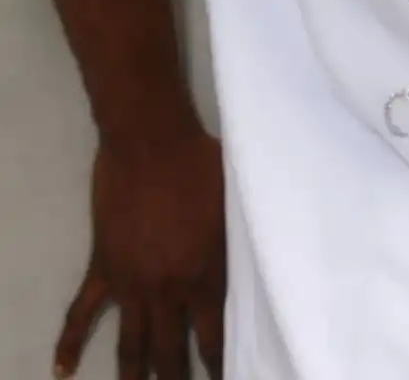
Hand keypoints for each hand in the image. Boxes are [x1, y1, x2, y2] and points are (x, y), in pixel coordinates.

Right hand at [54, 125, 226, 379]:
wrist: (151, 140)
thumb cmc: (201, 161)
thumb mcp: (234, 202)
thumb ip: (238, 238)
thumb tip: (258, 252)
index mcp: (206, 275)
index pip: (214, 336)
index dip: (218, 363)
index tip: (223, 378)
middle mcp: (169, 290)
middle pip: (172, 352)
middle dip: (176, 379)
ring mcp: (131, 283)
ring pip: (132, 345)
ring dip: (135, 375)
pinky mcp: (103, 267)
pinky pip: (82, 313)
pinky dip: (69, 343)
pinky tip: (63, 370)